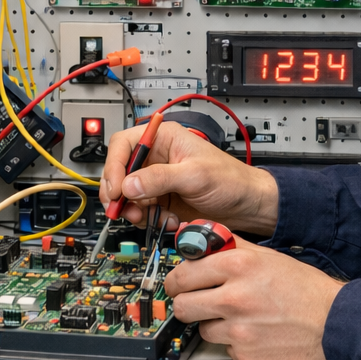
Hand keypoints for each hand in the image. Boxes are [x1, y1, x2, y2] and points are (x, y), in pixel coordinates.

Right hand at [99, 121, 279, 234]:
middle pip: (120, 172)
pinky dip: (150, 219)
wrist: (246, 206)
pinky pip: (142, 210)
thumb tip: (129, 184)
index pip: (124, 145)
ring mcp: (157, 180)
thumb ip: (160, 178)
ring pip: (128, 195)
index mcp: (162, 138)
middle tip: (124, 209)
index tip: (115, 189)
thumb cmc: (230, 179)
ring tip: (151, 217)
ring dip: (135, 210)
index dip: (114, 166)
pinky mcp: (161, 200)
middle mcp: (156, 158)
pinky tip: (168, 221)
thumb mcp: (195, 175)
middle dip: (121, 193)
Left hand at [165, 241, 343, 359]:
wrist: (334, 322)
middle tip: (197, 301)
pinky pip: (224, 348)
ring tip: (236, 316)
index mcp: (237, 266)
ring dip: (213, 324)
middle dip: (187, 303)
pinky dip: (234, 341)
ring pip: (201, 330)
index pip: (181, 274)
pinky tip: (253, 331)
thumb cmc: (303, 288)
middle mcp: (234, 298)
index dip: (176, 280)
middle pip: (182, 305)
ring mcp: (239, 330)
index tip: (178, 283)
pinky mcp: (246, 355)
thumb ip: (227, 245)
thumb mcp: (266, 255)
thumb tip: (195, 236)